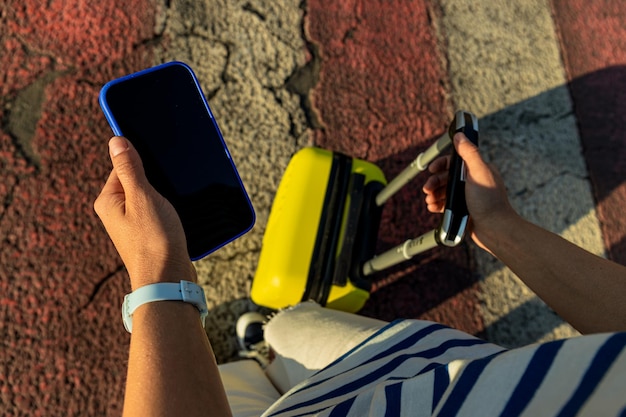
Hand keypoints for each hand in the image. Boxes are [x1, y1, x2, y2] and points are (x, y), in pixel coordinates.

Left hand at [94, 137, 195, 289]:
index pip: (123, 165)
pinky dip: (168, 209)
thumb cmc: (154, 240)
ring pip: (150, 196)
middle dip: (155, 181)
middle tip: (167, 191)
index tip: (159, 166)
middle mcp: (116, 212)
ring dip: (164, 196)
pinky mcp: (148, 233)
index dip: (143, 163)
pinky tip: (176, 216)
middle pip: (137, 181)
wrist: (167, 279)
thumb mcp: (142, 197)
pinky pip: (157, 211)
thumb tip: (116, 141)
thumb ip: (129, 168)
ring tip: (171, 207)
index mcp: (108, 200)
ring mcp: (132, 224)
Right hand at [422, 132, 516, 253]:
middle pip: (446, 177)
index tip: (432, 169)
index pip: (454, 162)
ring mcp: (467, 196)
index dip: (441, 164)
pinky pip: (445, 204)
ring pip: (444, 191)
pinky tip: (432, 208)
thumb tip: (460, 135)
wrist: (494, 228)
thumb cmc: (489, 201)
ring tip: (429, 201)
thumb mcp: (478, 172)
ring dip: (434, 194)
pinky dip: (437, 204)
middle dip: (434, 182)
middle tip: (427, 190)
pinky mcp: (462, 209)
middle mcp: (472, 181)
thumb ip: (469, 153)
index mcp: (477, 170)